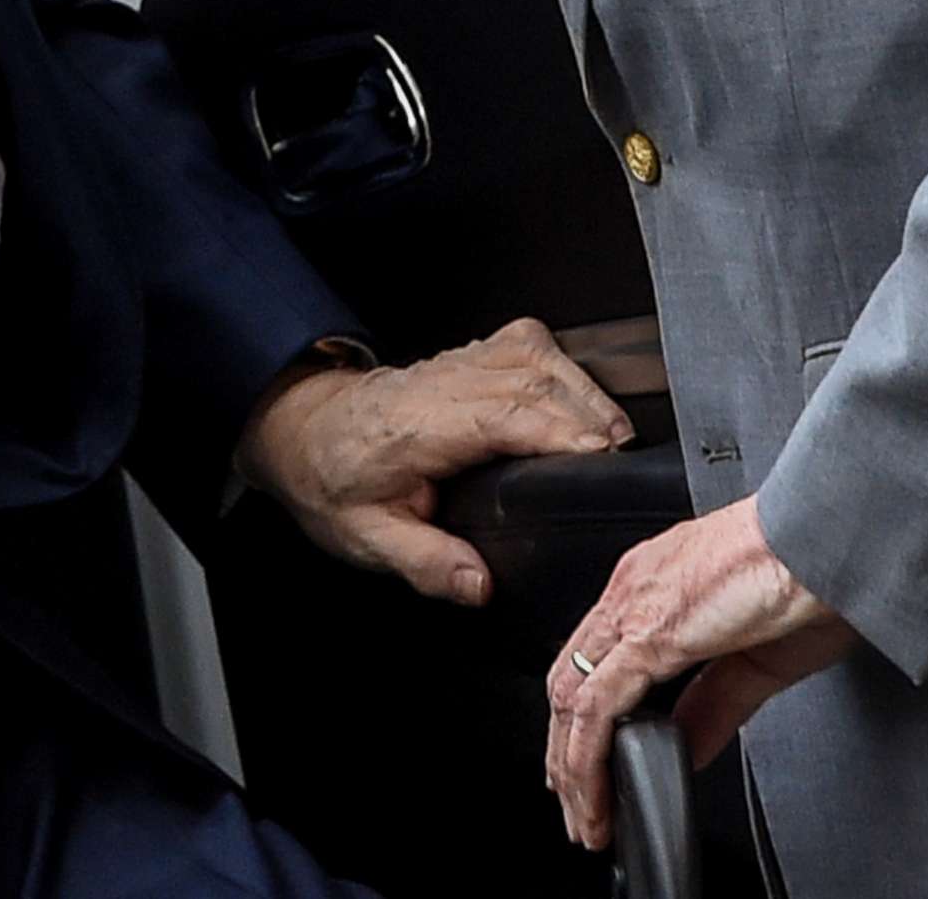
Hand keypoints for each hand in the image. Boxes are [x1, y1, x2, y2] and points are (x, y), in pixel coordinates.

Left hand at [235, 319, 632, 604]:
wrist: (303, 429)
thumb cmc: (334, 477)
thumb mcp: (366, 537)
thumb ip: (424, 562)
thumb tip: (477, 583)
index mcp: (417, 425)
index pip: (501, 414)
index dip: (557, 432)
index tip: (600, 457)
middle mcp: (442, 382)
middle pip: (531, 378)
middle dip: (587, 415)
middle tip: (625, 461)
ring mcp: (457, 361)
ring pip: (536, 354)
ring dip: (583, 390)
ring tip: (616, 438)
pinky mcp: (469, 354)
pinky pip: (528, 344)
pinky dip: (565, 368)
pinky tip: (582, 401)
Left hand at [545, 498, 854, 849]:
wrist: (828, 540)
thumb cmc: (811, 573)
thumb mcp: (757, 657)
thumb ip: (716, 704)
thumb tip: (689, 746)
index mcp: (655, 588)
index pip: (594, 659)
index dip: (579, 717)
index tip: (582, 762)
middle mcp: (632, 592)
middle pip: (569, 681)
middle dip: (564, 752)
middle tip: (574, 804)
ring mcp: (634, 609)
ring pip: (571, 697)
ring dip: (570, 765)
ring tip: (584, 816)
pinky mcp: (650, 633)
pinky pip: (598, 704)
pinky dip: (586, 755)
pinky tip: (593, 790)